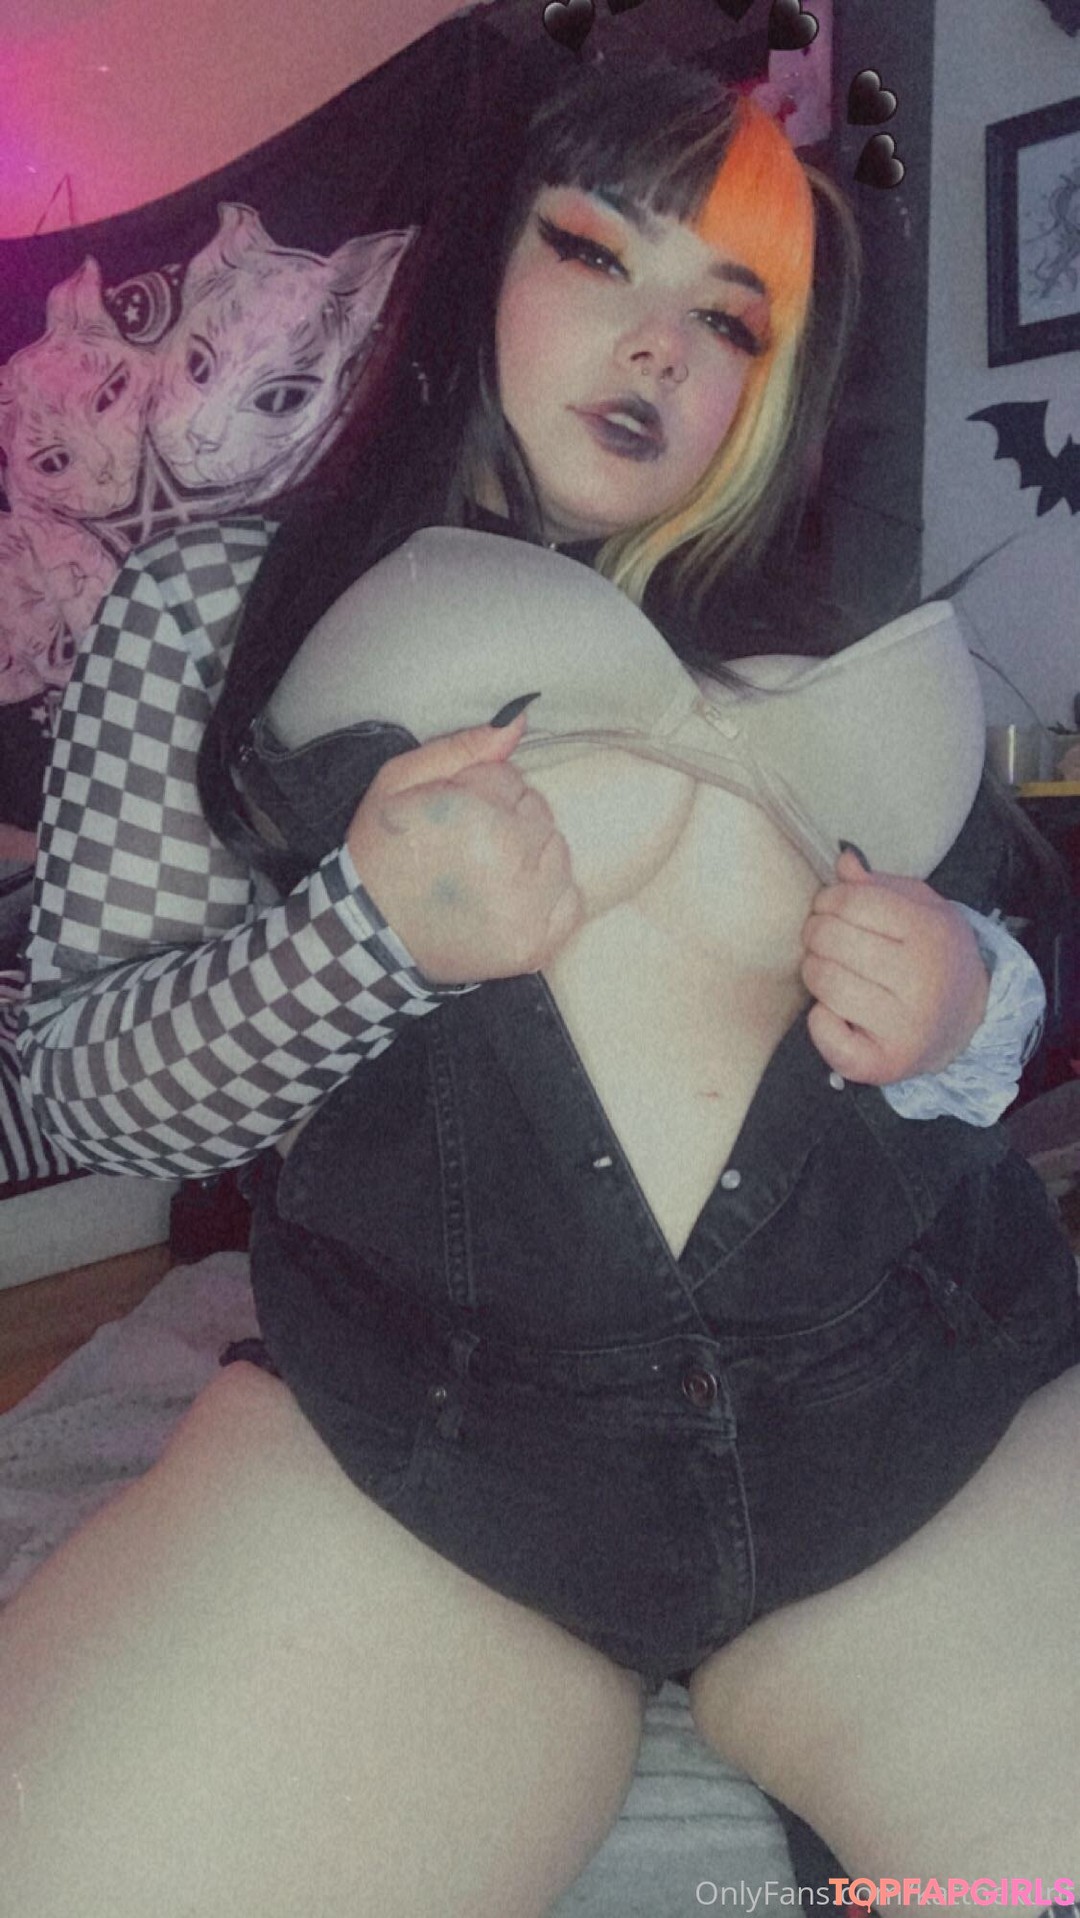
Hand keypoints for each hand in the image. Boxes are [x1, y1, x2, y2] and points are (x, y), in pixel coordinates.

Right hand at [345, 711, 582, 983]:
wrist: (369, 935)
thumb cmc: (381, 853)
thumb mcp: (399, 782)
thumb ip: (462, 748)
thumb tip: (519, 719)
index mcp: (477, 818)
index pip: (511, 779)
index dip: (477, 793)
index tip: (450, 818)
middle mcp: (510, 864)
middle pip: (540, 813)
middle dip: (507, 820)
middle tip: (466, 847)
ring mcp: (527, 910)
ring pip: (558, 852)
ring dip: (530, 855)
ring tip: (485, 874)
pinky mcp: (536, 944)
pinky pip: (570, 899)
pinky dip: (549, 895)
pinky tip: (510, 898)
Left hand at [800, 848, 990, 1084]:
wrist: (967, 1023)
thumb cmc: (933, 957)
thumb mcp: (921, 909)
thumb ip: (879, 885)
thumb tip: (842, 861)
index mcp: (931, 933)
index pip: (852, 901)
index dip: (829, 899)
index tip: (831, 906)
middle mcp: (921, 981)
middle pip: (830, 939)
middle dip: (816, 932)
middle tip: (825, 938)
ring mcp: (903, 1027)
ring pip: (823, 983)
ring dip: (815, 971)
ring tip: (832, 970)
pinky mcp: (883, 1064)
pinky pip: (824, 1032)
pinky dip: (819, 1018)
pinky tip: (838, 1011)